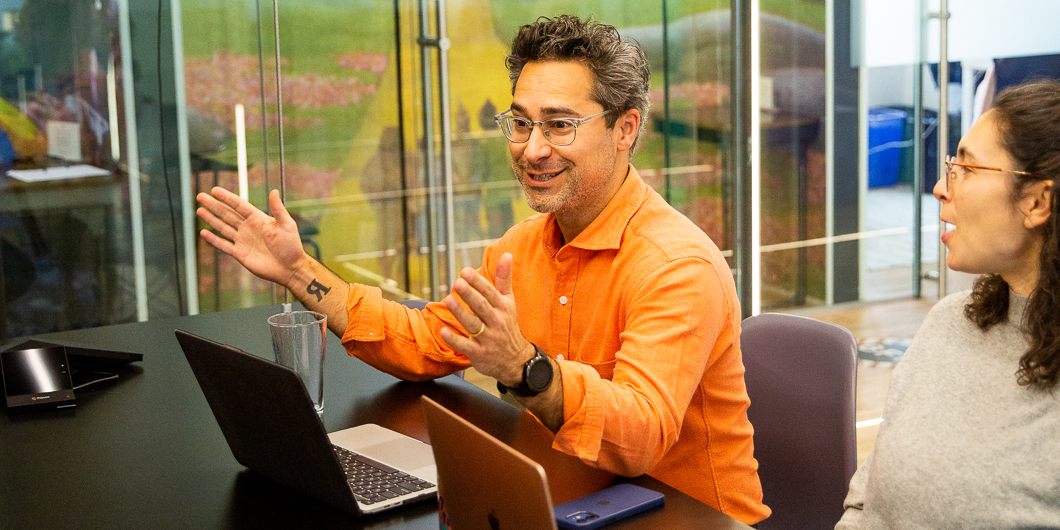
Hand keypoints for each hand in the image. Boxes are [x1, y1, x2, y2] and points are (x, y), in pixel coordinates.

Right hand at [196, 187, 307, 285]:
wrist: (290, 268)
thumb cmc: (291, 246)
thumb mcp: (287, 225)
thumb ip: (278, 209)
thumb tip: (274, 191)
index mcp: (258, 219)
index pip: (239, 205)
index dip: (227, 197)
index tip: (214, 190)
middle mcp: (248, 228)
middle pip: (227, 214)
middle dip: (214, 205)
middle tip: (200, 196)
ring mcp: (243, 240)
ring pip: (223, 227)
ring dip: (211, 219)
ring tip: (199, 210)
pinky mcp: (240, 254)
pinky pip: (223, 245)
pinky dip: (213, 239)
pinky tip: (204, 232)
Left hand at [439, 253, 534, 385]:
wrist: (516, 360)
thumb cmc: (508, 325)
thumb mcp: (508, 301)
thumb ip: (504, 278)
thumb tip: (506, 254)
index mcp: (502, 308)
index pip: (490, 293)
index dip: (478, 282)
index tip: (466, 271)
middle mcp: (496, 322)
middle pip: (482, 307)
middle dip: (470, 294)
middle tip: (458, 282)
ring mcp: (488, 339)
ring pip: (473, 324)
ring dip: (461, 312)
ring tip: (449, 299)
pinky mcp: (479, 353)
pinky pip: (466, 346)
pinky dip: (455, 339)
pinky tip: (443, 330)